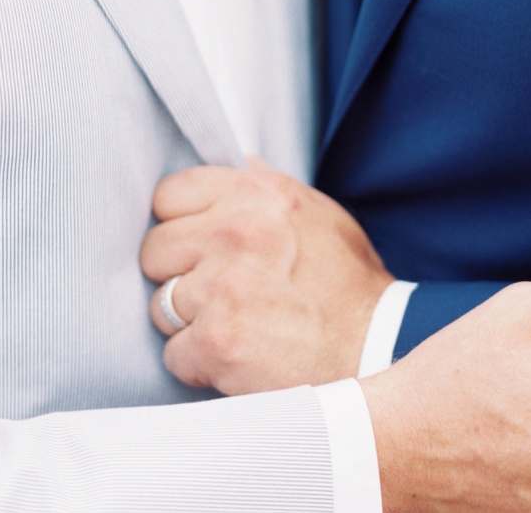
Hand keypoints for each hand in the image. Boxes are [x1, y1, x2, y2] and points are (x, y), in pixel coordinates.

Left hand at [141, 158, 393, 393]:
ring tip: (240, 324)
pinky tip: (239, 357)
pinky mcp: (216, 340)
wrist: (377, 348)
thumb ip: (266, 190)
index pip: (169, 195)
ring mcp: (221, 287)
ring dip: (191, 322)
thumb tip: (231, 168)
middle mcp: (235, 231)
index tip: (200, 246)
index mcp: (258, 193)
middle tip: (223, 292)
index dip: (180, 224)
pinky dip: (201, 363)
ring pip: (160, 305)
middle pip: (154, 250)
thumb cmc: (348, 284)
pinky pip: (174, 354)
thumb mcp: (318, 213)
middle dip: (180, 274)